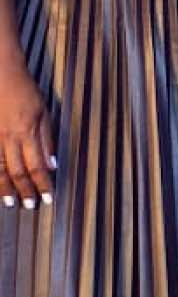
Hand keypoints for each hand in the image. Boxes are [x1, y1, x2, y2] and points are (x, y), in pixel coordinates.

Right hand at [0, 60, 55, 209]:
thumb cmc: (24, 90)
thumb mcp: (44, 110)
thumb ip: (47, 138)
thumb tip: (52, 163)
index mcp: (28, 131)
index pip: (37, 165)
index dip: (42, 184)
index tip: (47, 198)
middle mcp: (9, 138)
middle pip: (17, 171)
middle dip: (24, 190)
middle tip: (29, 206)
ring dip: (5, 188)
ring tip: (10, 202)